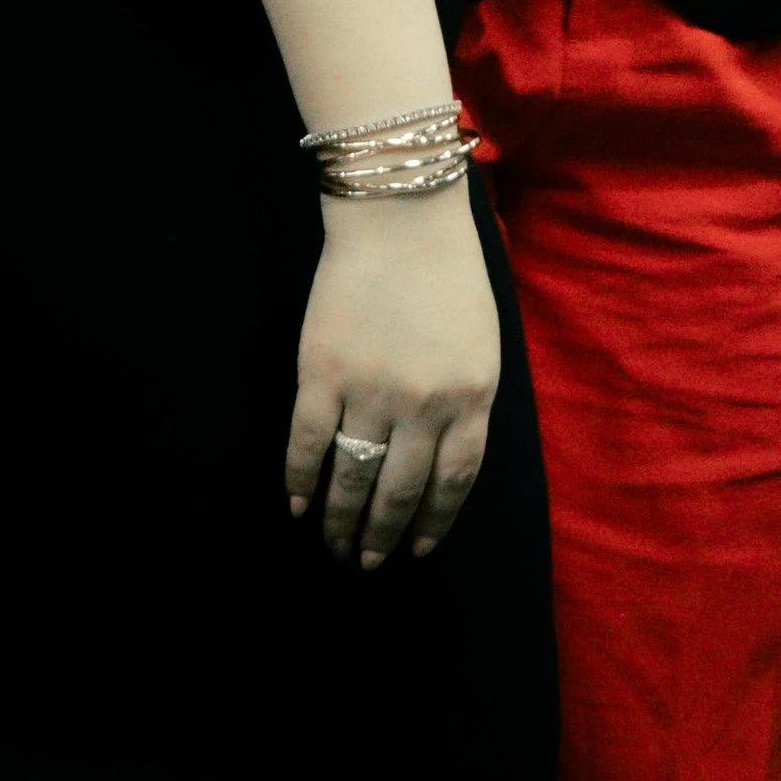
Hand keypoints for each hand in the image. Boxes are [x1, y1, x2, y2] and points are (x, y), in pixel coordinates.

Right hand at [284, 178, 500, 566]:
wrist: (400, 219)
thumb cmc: (448, 275)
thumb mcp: (482, 342)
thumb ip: (467, 402)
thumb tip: (443, 464)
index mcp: (472, 394)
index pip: (453, 482)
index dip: (433, 522)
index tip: (418, 550)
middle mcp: (424, 404)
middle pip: (400, 493)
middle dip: (382, 536)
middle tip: (366, 562)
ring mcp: (371, 391)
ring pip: (352, 478)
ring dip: (339, 521)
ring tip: (333, 546)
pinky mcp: (322, 374)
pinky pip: (307, 445)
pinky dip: (299, 482)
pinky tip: (297, 506)